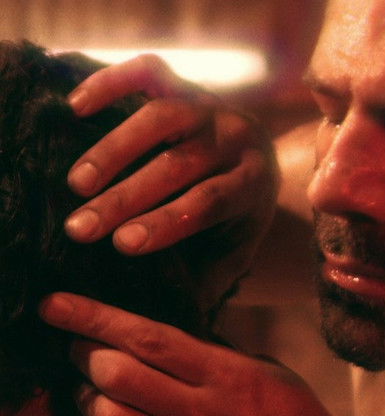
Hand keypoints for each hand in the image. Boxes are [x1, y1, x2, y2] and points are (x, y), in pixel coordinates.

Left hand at [39, 292, 367, 415]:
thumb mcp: (275, 376)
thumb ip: (223, 358)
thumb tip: (179, 344)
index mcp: (226, 378)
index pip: (148, 340)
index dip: (95, 318)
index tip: (59, 306)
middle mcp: (196, 415)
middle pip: (114, 376)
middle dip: (84, 353)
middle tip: (81, 346)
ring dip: (83, 396)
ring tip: (87, 385)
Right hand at [65, 54, 277, 302]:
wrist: (258, 166)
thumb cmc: (237, 219)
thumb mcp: (235, 252)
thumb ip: (211, 277)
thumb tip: (176, 323)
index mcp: (254, 184)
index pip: (210, 202)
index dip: (166, 222)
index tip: (122, 245)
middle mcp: (237, 139)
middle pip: (180, 165)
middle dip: (127, 197)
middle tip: (81, 227)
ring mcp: (211, 107)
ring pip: (162, 119)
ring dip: (115, 150)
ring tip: (77, 184)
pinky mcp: (186, 85)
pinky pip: (149, 73)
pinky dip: (111, 83)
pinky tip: (76, 107)